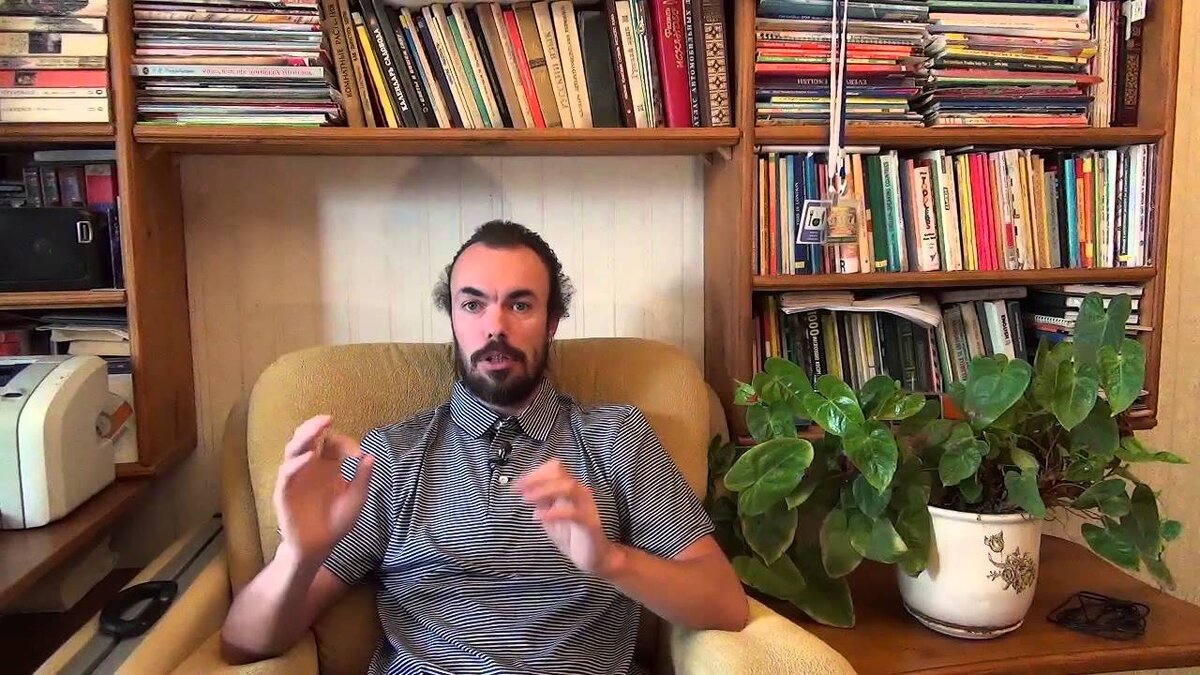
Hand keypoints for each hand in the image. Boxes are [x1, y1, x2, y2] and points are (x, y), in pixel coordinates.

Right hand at [273, 415, 374, 560]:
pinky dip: (297, 464)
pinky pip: (287, 474)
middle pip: (308, 438)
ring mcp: (296, 478)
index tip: (358, 455)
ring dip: (304, 437)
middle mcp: (310, 467)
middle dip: (316, 427)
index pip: (332, 443)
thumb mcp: (355, 499)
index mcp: (328, 466)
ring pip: (294, 450)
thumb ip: (362, 479)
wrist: (319, 547)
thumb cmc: (336, 522)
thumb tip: (371, 456)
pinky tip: (309, 458)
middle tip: (328, 418)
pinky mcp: (285, 492)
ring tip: (316, 429)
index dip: (346, 443)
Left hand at [515, 459, 619, 576]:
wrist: (593, 557)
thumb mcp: (550, 516)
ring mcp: (586, 506)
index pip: (554, 469)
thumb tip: (524, 489)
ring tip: (526, 500)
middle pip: (559, 472)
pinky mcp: (589, 523)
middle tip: (518, 490)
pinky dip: (553, 512)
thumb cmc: (571, 536)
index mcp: (571, 488)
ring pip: (568, 486)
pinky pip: (572, 512)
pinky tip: (537, 517)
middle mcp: (580, 492)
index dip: (534, 473)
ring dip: (543, 490)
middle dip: (535, 478)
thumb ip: (541, 501)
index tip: (516, 485)